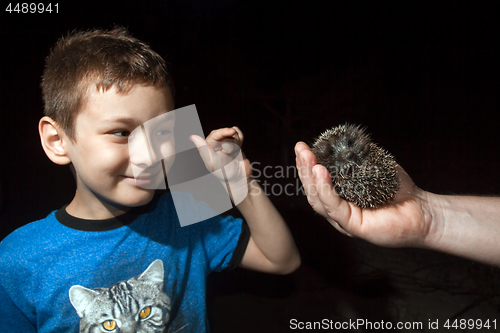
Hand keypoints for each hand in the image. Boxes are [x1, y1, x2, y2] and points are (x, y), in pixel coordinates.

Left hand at [190, 126, 251, 182]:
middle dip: (231, 143)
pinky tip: (238, 148)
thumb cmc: (224, 172)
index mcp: (208, 146)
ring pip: (234, 133)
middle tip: (229, 153)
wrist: (239, 177)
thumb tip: (193, 137)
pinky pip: (239, 134)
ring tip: (233, 154)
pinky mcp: (235, 142)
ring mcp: (226, 142)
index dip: (224, 132)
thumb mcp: (213, 162)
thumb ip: (203, 148)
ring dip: (236, 143)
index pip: (216, 134)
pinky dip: (241, 140)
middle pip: (226, 133)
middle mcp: (216, 143)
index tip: (231, 132)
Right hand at [295, 141, 431, 247]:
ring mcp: (344, 221)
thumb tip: (344, 140)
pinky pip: (335, 207)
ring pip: (319, 200)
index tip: (302, 148)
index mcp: (340, 199)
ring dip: (310, 177)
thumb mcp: (373, 168)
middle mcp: (338, 211)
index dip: (307, 166)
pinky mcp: (354, 226)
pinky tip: (322, 172)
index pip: (316, 183)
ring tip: (308, 158)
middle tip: (300, 149)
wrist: (424, 211)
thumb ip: (357, 158)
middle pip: (312, 191)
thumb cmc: (399, 191)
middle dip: (304, 168)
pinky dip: (326, 189)